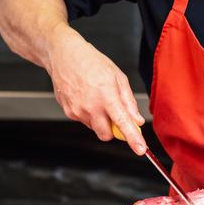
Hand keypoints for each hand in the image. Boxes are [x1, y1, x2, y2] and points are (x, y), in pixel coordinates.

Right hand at [46, 25, 146, 154]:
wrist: (63, 55)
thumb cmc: (91, 61)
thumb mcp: (117, 76)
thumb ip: (128, 100)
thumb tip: (137, 119)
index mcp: (106, 95)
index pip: (123, 123)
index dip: (133, 138)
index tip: (140, 149)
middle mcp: (90, 106)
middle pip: (107, 135)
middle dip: (114, 130)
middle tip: (115, 114)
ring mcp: (77, 111)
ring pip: (95, 128)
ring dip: (100, 120)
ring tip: (97, 97)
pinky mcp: (68, 112)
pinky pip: (84, 121)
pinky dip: (89, 114)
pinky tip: (86, 97)